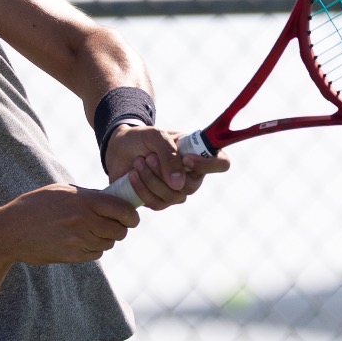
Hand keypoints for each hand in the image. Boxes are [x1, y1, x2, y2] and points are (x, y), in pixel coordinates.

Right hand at [0, 183, 140, 264]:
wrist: (9, 231)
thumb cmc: (34, 206)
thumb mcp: (60, 191)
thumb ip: (87, 195)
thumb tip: (112, 199)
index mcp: (84, 201)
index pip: (123, 211)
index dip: (132, 216)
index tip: (131, 218)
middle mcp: (84, 221)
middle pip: (120, 230)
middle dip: (120, 229)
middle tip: (113, 225)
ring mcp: (78, 240)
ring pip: (108, 243)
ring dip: (106, 239)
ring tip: (91, 231)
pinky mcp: (72, 256)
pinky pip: (96, 254)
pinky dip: (94, 249)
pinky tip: (81, 241)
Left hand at [103, 124, 231, 209]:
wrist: (119, 148)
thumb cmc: (142, 138)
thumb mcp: (155, 136)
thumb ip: (169, 155)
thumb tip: (178, 185)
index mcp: (198, 154)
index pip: (221, 163)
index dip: (208, 165)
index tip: (185, 158)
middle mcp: (192, 175)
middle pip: (191, 187)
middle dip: (165, 173)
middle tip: (149, 157)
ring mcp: (177, 190)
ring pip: (172, 197)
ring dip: (151, 179)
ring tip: (138, 162)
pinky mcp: (159, 200)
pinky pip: (157, 203)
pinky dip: (142, 189)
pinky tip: (133, 175)